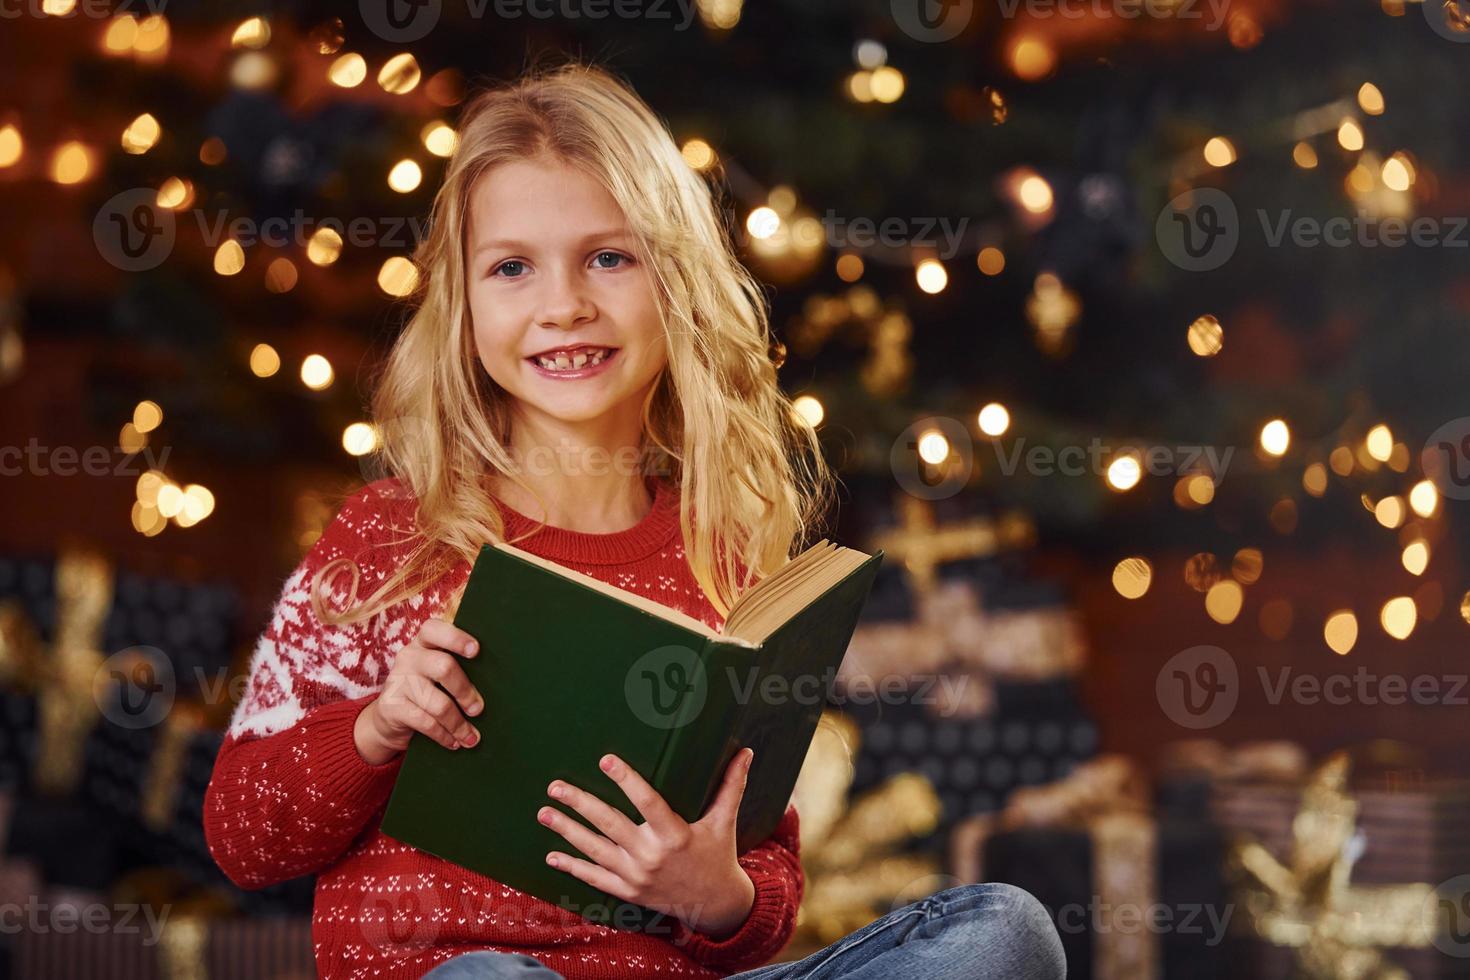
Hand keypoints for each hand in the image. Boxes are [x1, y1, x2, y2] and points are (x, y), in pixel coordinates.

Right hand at [354, 618, 483, 765]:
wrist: (389, 717)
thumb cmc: (427, 690)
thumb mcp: (437, 673)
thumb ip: (457, 669)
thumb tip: (497, 684)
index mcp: (423, 643)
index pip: (434, 630)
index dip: (456, 638)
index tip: (476, 650)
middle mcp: (409, 657)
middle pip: (443, 667)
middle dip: (465, 691)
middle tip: (478, 709)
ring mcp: (398, 681)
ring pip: (438, 703)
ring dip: (458, 724)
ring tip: (471, 737)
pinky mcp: (391, 706)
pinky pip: (425, 722)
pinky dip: (444, 735)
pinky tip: (453, 742)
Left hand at [537, 748, 757, 938]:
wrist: (714, 903)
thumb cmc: (718, 854)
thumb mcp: (724, 820)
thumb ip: (730, 785)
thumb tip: (745, 751)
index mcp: (675, 834)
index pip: (647, 802)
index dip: (626, 780)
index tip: (606, 760)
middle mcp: (652, 856)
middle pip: (610, 824)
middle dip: (580, 803)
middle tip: (555, 786)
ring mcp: (637, 876)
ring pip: (595, 850)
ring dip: (567, 831)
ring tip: (544, 812)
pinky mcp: (628, 892)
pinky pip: (595, 879)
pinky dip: (572, 867)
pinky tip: (552, 854)